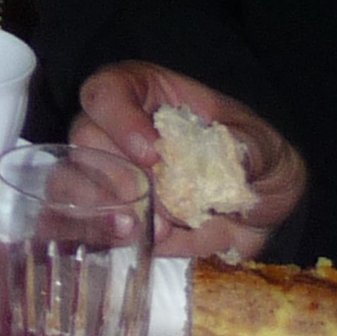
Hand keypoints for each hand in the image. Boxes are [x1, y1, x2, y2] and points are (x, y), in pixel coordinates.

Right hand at [73, 63, 306, 260]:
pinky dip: (103, 237)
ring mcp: (103, 175)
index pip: (107, 92)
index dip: (120, 120)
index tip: (152, 154)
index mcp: (145, 96)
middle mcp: (112, 130)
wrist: (258, 211)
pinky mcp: (105, 216)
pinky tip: (134, 243)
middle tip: (148, 202)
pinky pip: (80, 224)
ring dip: (102, 209)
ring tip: (143, 230)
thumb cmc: (257, 163)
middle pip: (84, 139)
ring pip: (71, 182)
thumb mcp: (266, 148)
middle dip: (115, 175)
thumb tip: (228, 163)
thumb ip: (247, 150)